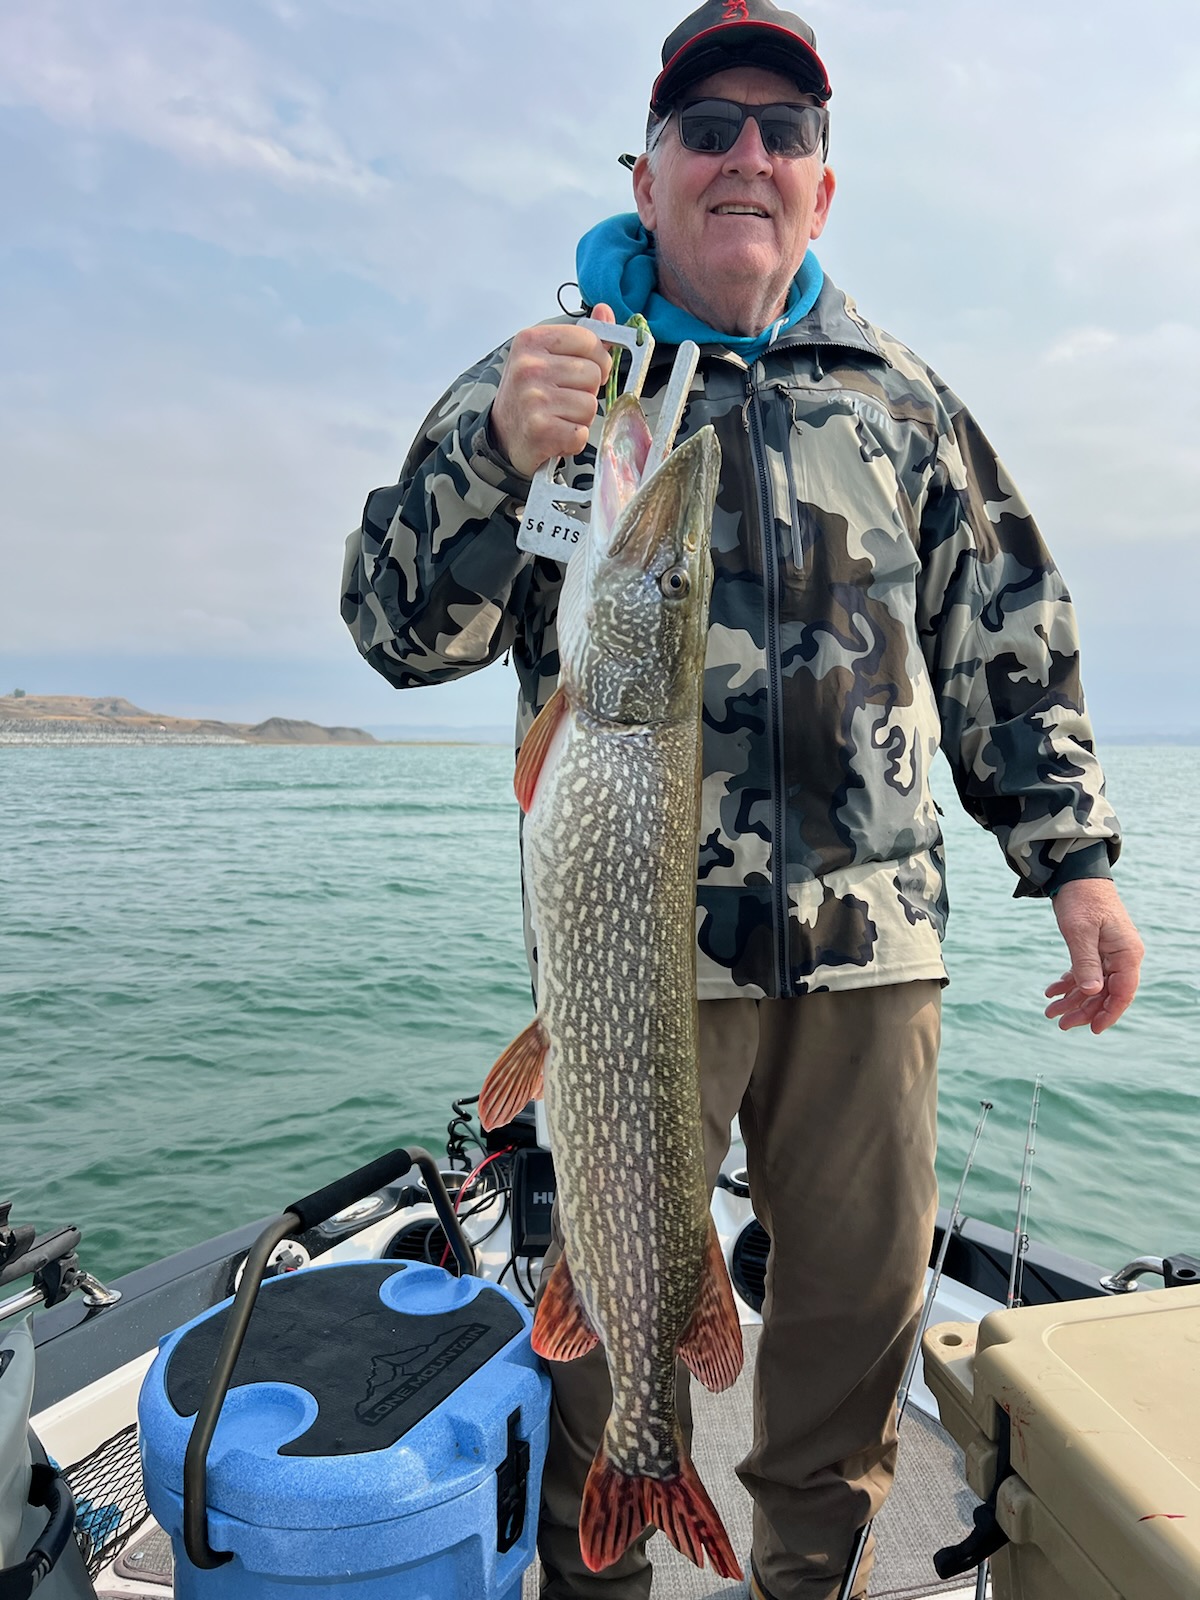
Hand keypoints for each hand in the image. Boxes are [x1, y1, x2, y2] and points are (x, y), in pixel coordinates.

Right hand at [490, 304, 615, 479]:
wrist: (503, 436)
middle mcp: (529, 366)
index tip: (580, 373)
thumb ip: (580, 337)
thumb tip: (605, 311)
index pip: (589, 341)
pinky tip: (557, 435)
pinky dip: (574, 440)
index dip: (596, 360)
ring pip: (590, 405)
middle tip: (564, 400)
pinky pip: (581, 433)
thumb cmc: (530, 395)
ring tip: (559, 417)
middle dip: (587, 391)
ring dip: (581, 418)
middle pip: (594, 374)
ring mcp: (534, 398)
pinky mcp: (540, 430)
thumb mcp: (547, 357)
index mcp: (531, 341)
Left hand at [1045, 879, 1143, 1033]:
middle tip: (1059, 1023)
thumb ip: (1086, 963)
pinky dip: (1069, 983)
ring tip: (1050, 1012)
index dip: (1108, 1013)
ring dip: (1073, 999)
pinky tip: (1051, 992)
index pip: (1123, 993)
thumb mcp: (1079, 931)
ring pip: (1094, 985)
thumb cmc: (1081, 899)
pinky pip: (1085, 972)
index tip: (1091, 1029)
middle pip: (1107, 993)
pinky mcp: (1095, 948)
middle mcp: (1122, 955)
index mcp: (1127, 952)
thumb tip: (1092, 993)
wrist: (1075, 873)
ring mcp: (1109, 952)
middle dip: (1084, 1010)